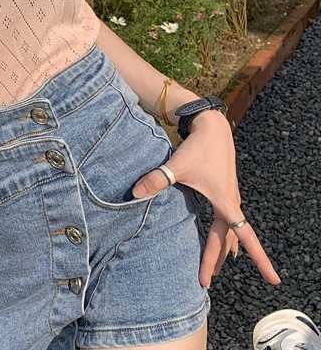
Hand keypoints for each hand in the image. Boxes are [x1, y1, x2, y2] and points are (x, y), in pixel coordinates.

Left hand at [131, 109, 280, 287]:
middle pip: (227, 240)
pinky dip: (224, 235)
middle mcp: (231, 203)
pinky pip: (227, 222)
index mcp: (225, 203)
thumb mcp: (176, 165)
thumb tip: (134, 193)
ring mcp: (230, 198)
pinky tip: (223, 243)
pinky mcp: (225, 192)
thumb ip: (156, 180)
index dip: (260, 260)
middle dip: (216, 261)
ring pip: (228, 232)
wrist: (212, 127)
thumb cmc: (197, 147)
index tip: (274, 280)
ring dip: (222, 249)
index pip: (246, 238)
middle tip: (203, 281)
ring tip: (214, 268)